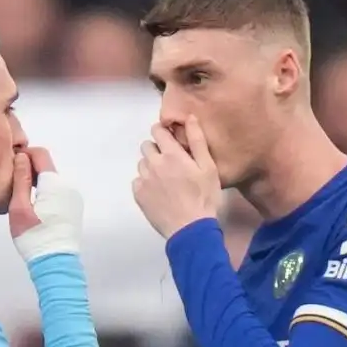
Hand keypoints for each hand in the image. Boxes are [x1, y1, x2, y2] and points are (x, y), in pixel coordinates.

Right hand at [10, 147, 84, 260]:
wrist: (55, 263)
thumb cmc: (33, 237)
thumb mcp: (19, 208)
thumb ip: (21, 179)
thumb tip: (21, 156)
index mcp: (54, 184)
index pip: (41, 154)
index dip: (24, 154)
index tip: (11, 165)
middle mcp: (68, 186)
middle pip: (47, 167)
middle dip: (29, 169)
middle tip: (12, 183)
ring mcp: (73, 198)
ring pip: (52, 180)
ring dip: (37, 182)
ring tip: (21, 197)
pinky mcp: (73, 208)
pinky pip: (58, 192)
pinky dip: (46, 193)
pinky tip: (34, 207)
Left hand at [132, 116, 223, 238]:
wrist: (190, 229)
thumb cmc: (204, 198)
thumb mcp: (208, 168)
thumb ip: (197, 141)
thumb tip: (189, 118)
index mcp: (172, 154)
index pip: (158, 130)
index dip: (163, 132)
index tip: (169, 139)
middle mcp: (154, 164)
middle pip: (146, 146)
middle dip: (156, 149)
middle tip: (170, 162)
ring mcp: (144, 180)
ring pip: (142, 164)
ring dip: (151, 166)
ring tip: (165, 179)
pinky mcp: (139, 195)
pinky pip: (137, 181)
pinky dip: (145, 183)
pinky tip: (158, 192)